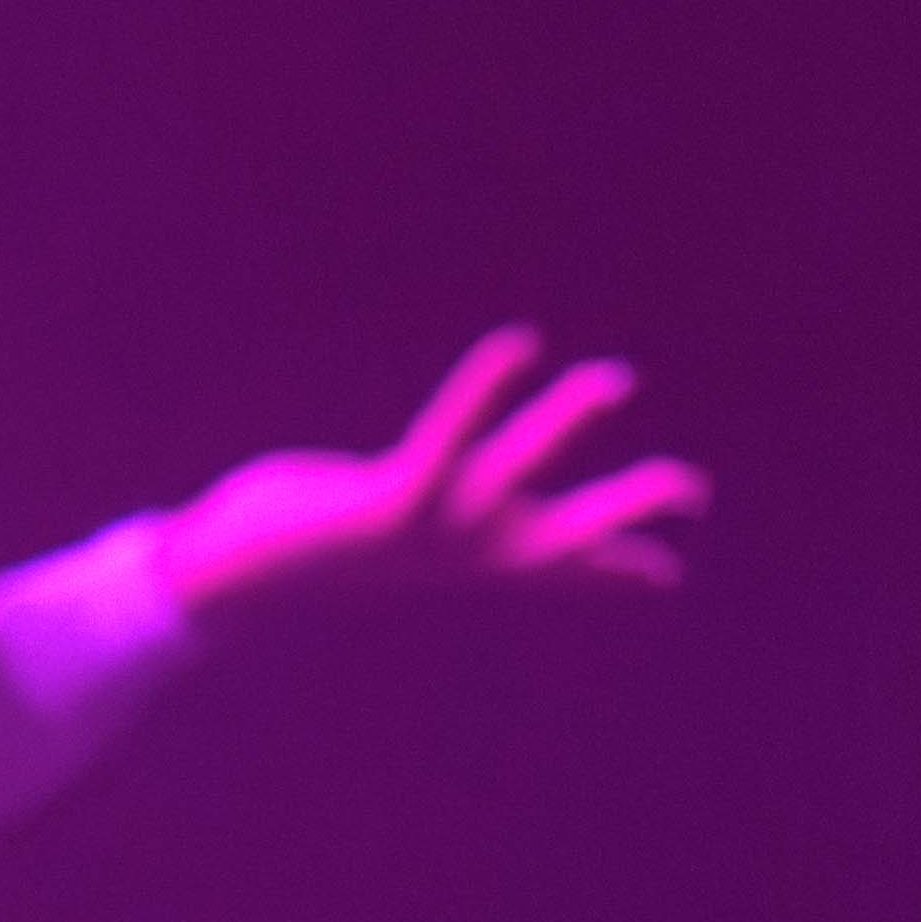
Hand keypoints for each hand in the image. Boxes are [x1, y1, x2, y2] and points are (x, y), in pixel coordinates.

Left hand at [157, 325, 705, 618]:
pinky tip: (518, 346)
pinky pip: (447, 441)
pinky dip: (481, 393)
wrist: (227, 575)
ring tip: (614, 378)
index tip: (670, 575)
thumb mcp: (373, 528)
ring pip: (515, 475)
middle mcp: (457, 555)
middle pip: (560, 538)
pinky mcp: (387, 508)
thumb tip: (415, 503)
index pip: (554, 567)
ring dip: (564, 425)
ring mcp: (427, 536)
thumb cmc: (302, 540)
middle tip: (693, 488)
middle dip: (626, 513)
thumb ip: (410, 511)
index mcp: (463, 558)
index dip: (614, 570)